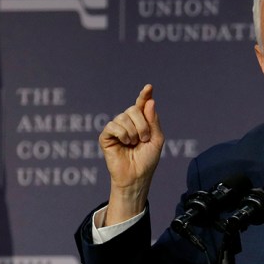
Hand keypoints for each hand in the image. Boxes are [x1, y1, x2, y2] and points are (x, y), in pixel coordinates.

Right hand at [99, 84, 164, 224]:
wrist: (137, 176)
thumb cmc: (147, 159)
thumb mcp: (156, 139)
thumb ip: (153, 120)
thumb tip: (150, 101)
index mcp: (141, 122)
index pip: (142, 104)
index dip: (144, 95)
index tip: (149, 87)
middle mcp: (128, 122)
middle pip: (133, 109)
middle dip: (142, 125)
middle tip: (144, 139)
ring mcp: (116, 128)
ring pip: (123, 117)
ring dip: (133, 132)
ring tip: (133, 144)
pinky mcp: (106, 136)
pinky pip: (113, 125)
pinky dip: (123, 134)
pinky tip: (125, 143)